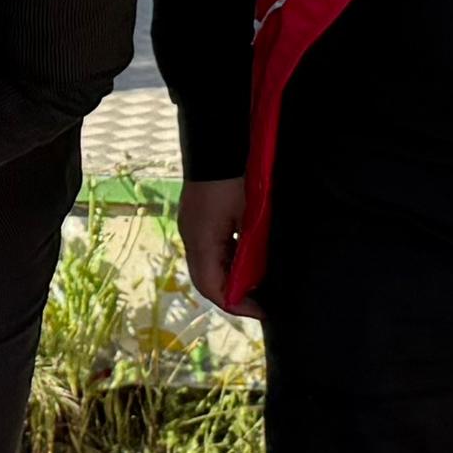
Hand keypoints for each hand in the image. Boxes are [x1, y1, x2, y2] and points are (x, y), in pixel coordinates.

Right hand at [173, 176, 249, 314]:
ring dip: (230, 275)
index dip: (237, 304)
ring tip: (256, 279)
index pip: (213, 288)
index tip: (260, 310)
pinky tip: (246, 255)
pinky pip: (209, 247)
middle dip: (233, 293)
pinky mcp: (196, 217)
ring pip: (208, 264)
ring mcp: (191, 226)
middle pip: (207, 279)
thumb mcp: (252, 216)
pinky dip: (226, 258)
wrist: (218, 142)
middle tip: (260, 300)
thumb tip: (260, 276)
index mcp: (202, 241)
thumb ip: (254, 249)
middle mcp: (191, 237)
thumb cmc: (237, 177)